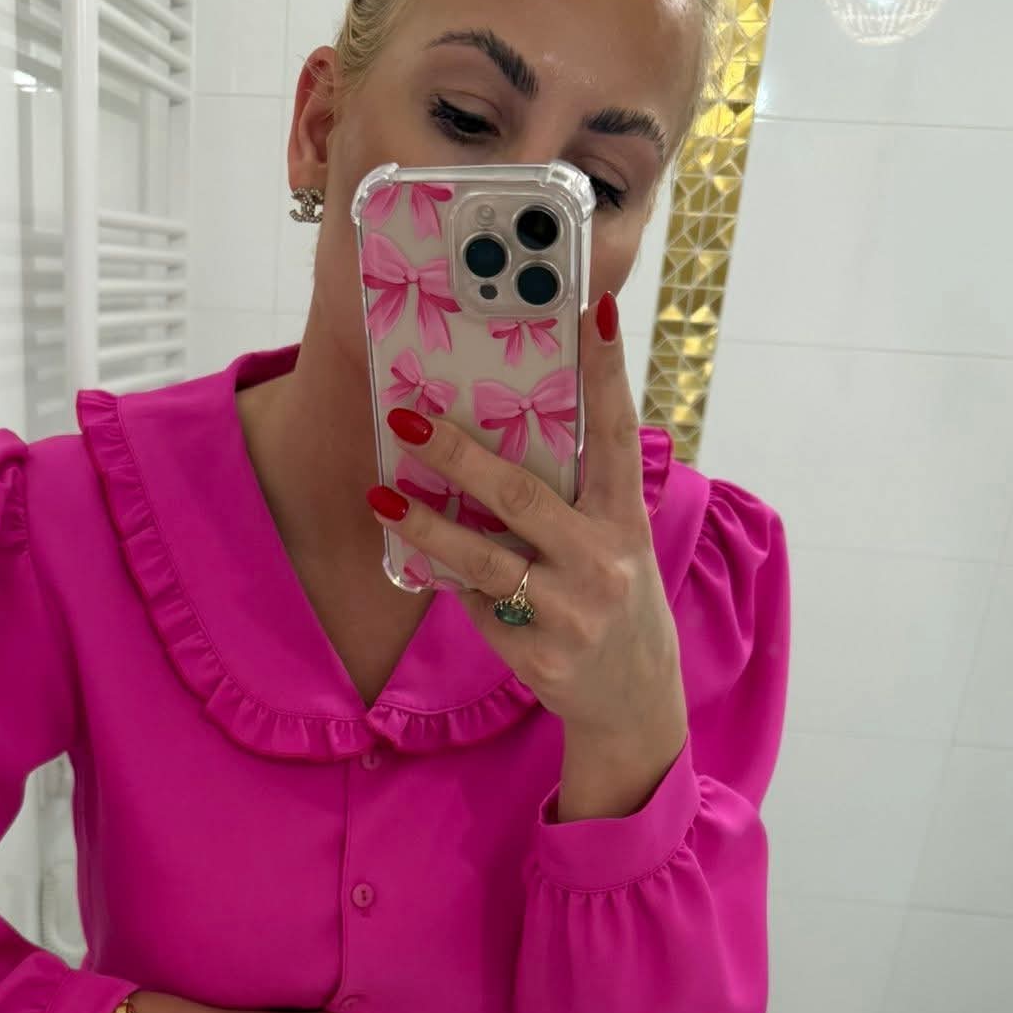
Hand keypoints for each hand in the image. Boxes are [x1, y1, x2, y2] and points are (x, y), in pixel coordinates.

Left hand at [368, 291, 687, 821]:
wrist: (633, 702)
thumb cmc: (612, 600)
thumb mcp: (614, 543)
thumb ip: (574, 497)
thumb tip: (497, 434)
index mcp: (625, 518)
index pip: (615, 432)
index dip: (606, 371)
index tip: (590, 310)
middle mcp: (603, 560)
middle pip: (520, 495)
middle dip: (459, 454)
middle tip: (408, 417)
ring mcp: (569, 610)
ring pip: (483, 559)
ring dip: (425, 525)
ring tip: (380, 494)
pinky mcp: (538, 653)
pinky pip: (475, 604)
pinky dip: (449, 580)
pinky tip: (423, 561)